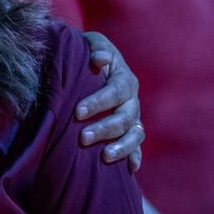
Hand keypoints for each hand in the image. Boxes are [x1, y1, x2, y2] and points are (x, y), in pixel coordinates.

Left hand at [76, 31, 143, 170]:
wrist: (92, 65)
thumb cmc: (88, 53)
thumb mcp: (92, 43)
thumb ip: (96, 48)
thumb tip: (99, 60)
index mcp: (124, 79)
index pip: (115, 91)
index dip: (98, 102)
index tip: (77, 111)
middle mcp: (132, 100)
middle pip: (125, 117)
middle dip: (104, 128)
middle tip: (82, 138)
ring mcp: (134, 118)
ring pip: (135, 135)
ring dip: (122, 147)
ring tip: (105, 157)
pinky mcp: (130, 132)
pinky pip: (137, 147)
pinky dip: (134, 158)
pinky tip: (129, 170)